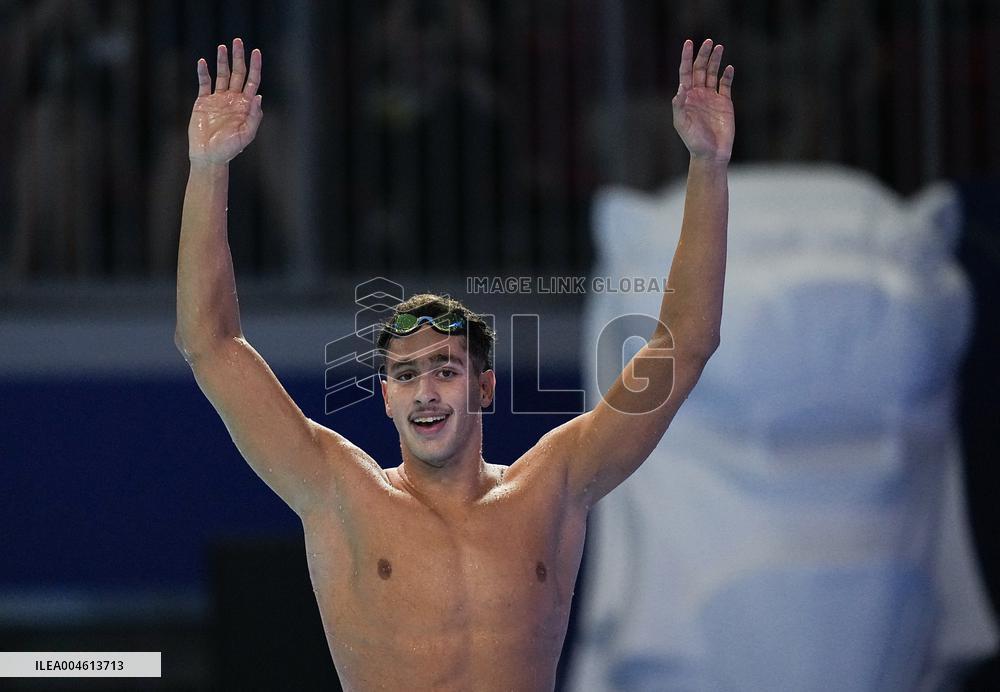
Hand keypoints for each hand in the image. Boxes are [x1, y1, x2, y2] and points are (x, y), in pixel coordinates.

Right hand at [188, 38, 262, 164]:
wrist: (209, 156)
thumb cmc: (229, 149)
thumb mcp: (246, 135)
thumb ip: (253, 117)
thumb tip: (258, 97)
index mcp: (245, 106)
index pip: (252, 81)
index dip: (255, 66)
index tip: (256, 51)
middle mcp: (233, 99)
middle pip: (237, 73)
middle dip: (238, 57)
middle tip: (238, 41)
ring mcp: (218, 99)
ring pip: (221, 75)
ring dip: (222, 61)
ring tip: (222, 47)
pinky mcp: (203, 102)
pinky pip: (204, 83)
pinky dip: (203, 72)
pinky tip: (203, 62)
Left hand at [672, 39, 734, 161]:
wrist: (711, 154)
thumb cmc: (693, 141)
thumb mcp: (682, 124)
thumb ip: (679, 107)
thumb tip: (680, 89)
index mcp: (686, 97)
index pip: (685, 73)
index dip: (686, 58)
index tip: (688, 43)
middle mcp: (698, 94)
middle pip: (700, 69)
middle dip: (703, 55)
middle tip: (708, 41)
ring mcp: (712, 97)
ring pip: (712, 73)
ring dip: (715, 60)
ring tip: (718, 47)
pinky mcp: (724, 103)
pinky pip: (725, 85)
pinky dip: (727, 76)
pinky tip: (729, 68)